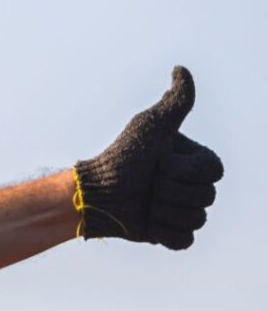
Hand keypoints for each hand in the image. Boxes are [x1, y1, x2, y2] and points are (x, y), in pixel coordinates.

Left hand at [73, 66, 223, 248]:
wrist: (96, 193)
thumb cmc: (122, 157)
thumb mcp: (150, 126)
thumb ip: (174, 102)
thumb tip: (181, 70)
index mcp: (194, 161)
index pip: (212, 172)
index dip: (183, 169)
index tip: (158, 161)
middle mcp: (193, 186)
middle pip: (205, 196)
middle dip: (169, 189)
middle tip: (147, 182)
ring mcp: (183, 212)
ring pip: (196, 219)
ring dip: (162, 210)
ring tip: (143, 201)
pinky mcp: (172, 236)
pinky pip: (183, 241)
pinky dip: (162, 232)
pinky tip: (145, 220)